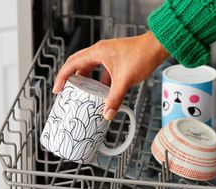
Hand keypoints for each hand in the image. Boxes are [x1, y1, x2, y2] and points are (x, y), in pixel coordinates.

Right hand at [53, 31, 169, 119]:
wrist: (157, 47)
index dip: (62, 77)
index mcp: (97, 53)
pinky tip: (103, 90)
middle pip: (78, 65)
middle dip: (71, 78)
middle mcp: (100, 52)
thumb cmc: (142, 56)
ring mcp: (107, 55)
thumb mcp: (125, 80)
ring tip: (83, 92)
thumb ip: (115, 98)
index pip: (72, 64)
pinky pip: (102, 70)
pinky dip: (100, 80)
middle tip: (67, 91)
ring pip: (90, 67)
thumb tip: (107, 114)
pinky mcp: (115, 59)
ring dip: (86, 79)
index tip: (58, 89)